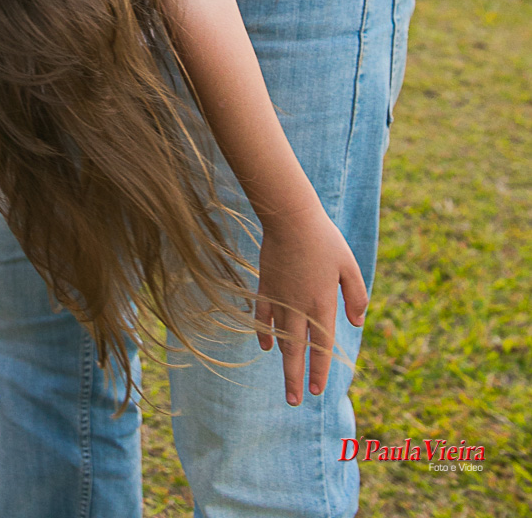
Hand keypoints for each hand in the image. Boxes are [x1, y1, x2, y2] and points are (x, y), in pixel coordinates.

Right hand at [255, 208, 367, 404]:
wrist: (290, 218)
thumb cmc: (324, 240)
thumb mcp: (349, 266)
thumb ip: (356, 296)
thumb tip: (357, 322)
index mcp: (322, 305)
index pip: (321, 347)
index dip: (319, 371)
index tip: (317, 391)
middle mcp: (299, 308)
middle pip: (297, 351)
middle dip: (296, 379)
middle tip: (294, 402)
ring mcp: (280, 298)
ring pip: (280, 339)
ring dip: (283, 363)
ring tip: (285, 384)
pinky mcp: (266, 287)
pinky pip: (263, 317)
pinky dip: (264, 334)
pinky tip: (266, 345)